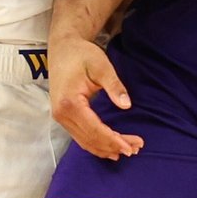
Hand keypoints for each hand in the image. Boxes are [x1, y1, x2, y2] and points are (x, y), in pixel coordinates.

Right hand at [49, 36, 143, 159]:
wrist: (63, 47)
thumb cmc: (82, 54)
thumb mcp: (101, 65)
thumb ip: (114, 85)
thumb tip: (127, 105)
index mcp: (70, 103)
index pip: (94, 130)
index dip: (114, 141)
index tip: (131, 146)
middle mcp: (61, 114)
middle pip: (90, 139)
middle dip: (113, 146)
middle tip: (136, 148)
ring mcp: (60, 117)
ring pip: (85, 141)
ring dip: (106, 148)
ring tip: (127, 150)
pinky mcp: (63, 116)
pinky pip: (80, 136)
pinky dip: (96, 144)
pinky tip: (109, 148)